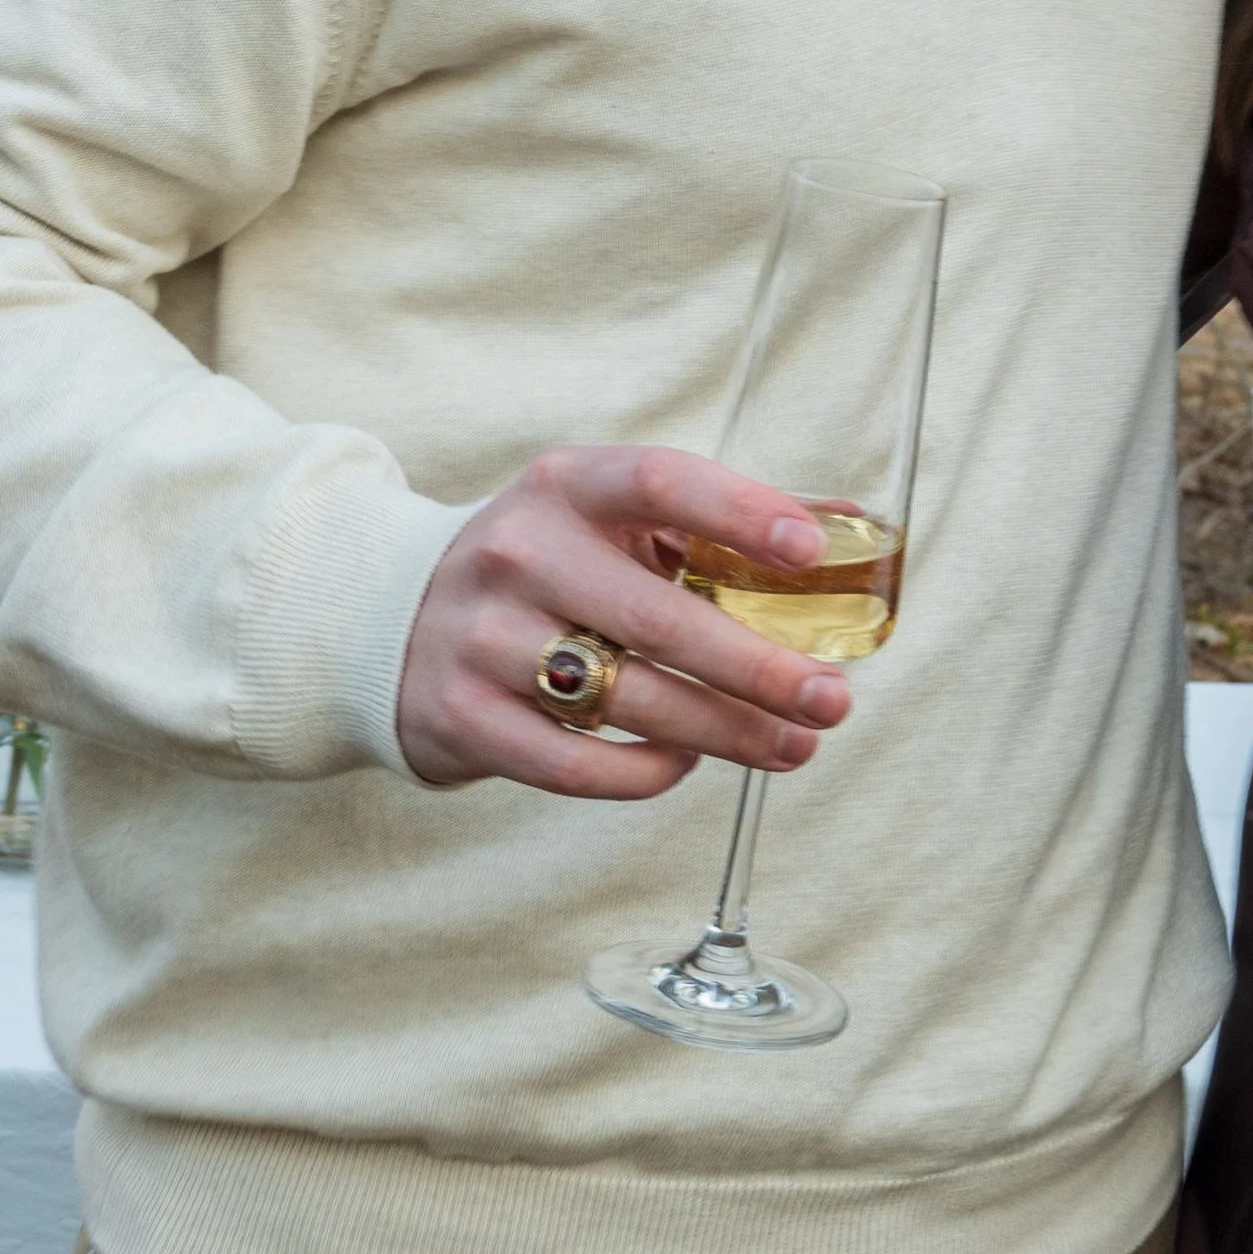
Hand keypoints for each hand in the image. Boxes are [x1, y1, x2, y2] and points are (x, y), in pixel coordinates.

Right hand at [397, 445, 852, 795]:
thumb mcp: (612, 518)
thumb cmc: (550, 564)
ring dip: (725, 731)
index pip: (661, 481)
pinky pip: (573, 763)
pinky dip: (645, 772)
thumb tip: (857, 529)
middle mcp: (519, 551)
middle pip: (658, 616)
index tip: (812, 552)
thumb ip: (719, 524)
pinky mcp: (461, 717)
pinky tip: (690, 765)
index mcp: (568, 484)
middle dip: (760, 667)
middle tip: (833, 701)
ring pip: (626, 698)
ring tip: (794, 746)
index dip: (741, 512)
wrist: (396, 617)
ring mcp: (483, 636)